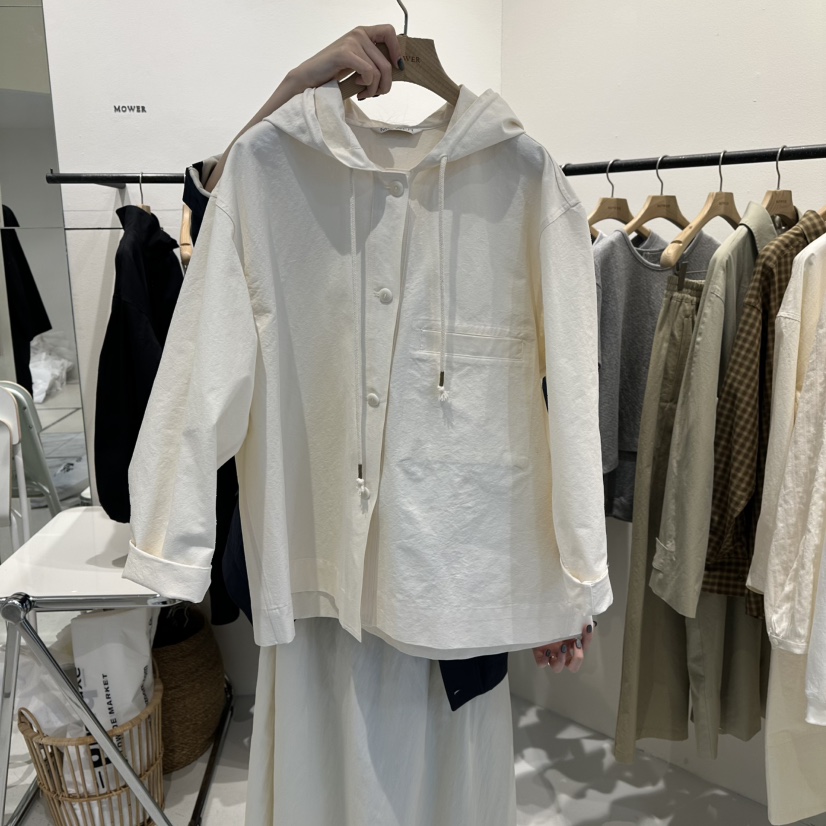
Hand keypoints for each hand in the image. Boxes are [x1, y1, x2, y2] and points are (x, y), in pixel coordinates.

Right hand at [285, 25, 402, 100]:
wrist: (310, 78)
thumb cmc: (333, 73)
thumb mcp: (357, 63)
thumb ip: (373, 61)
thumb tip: (394, 70)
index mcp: (363, 33)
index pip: (389, 32)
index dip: (397, 50)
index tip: (397, 67)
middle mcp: (359, 34)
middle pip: (387, 62)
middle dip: (385, 84)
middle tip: (376, 94)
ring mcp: (352, 42)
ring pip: (378, 71)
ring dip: (374, 88)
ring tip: (364, 93)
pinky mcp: (345, 53)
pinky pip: (368, 72)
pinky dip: (366, 85)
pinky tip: (357, 87)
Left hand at [532, 622, 595, 673]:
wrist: (540, 617)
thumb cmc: (555, 620)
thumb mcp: (567, 620)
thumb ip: (577, 622)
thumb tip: (590, 621)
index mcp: (571, 646)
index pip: (584, 648)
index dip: (587, 640)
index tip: (586, 628)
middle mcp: (562, 654)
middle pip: (573, 667)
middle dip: (578, 658)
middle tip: (576, 644)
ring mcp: (551, 656)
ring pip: (557, 668)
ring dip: (561, 660)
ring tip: (562, 647)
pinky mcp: (539, 655)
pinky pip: (541, 664)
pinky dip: (545, 660)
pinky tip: (547, 651)